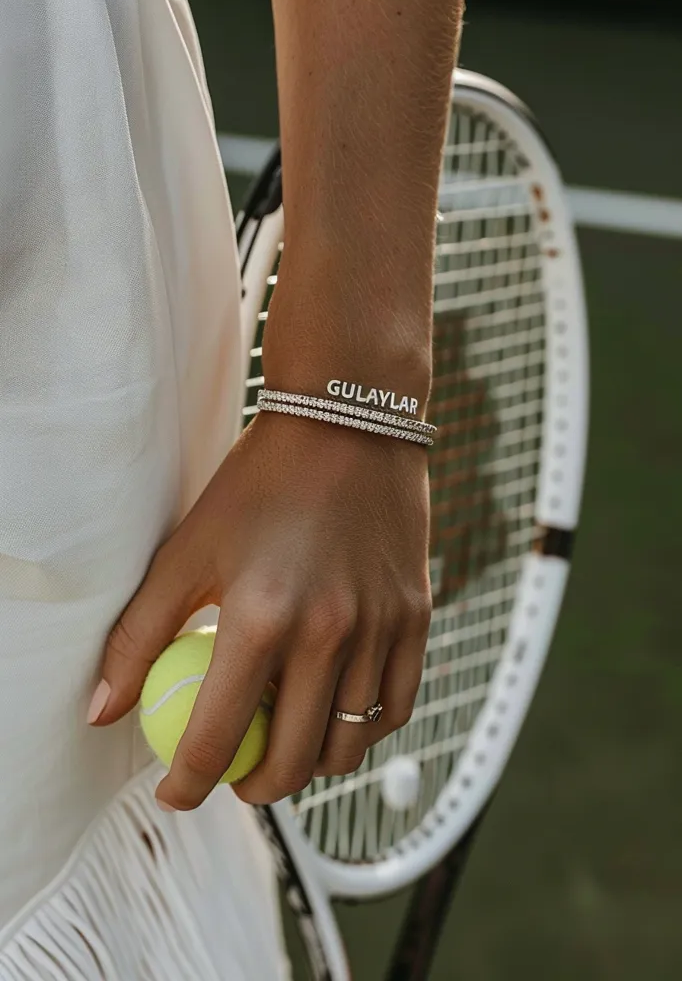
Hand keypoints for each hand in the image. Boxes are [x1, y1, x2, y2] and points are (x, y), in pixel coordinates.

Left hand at [91, 408, 431, 808]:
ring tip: (286, 746)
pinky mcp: (417, 618)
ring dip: (310, 765)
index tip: (177, 794)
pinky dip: (364, 730)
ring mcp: (381, 629)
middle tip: (236, 777)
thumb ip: (139, 635)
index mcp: (263, 618)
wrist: (348, 426)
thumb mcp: (188, 551)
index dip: (188, 785)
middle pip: (292, 760)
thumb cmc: (259, 485)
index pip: (217, 739)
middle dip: (253, 789)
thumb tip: (103, 710)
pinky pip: (396, 707)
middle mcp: (330, 634)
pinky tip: (338, 716)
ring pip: (349, 745)